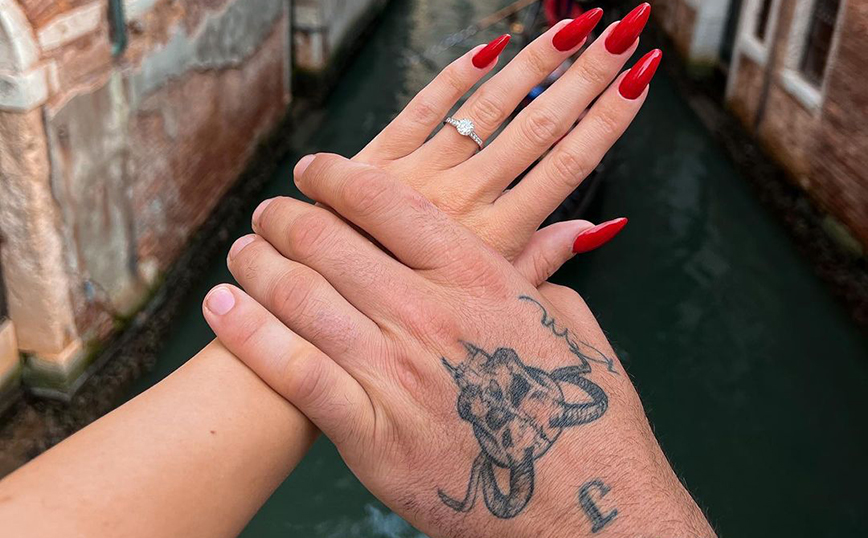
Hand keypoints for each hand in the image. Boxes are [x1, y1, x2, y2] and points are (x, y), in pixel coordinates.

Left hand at [203, 156, 713, 537]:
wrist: (586, 512)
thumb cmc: (585, 420)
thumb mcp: (573, 329)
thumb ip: (542, 275)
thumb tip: (552, 238)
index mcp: (480, 278)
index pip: (387, 203)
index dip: (337, 177)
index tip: (314, 170)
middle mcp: (429, 314)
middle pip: (328, 241)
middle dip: (286, 217)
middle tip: (270, 214)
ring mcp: (394, 373)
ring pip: (300, 297)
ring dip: (257, 265)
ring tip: (241, 251)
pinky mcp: (369, 433)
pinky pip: (291, 370)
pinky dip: (247, 332)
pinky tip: (221, 306)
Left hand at [349, 4, 658, 280]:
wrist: (329, 305)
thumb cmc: (416, 308)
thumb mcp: (486, 302)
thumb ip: (541, 259)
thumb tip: (600, 229)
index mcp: (495, 239)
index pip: (566, 167)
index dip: (608, 119)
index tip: (641, 78)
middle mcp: (462, 202)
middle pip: (537, 127)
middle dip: (588, 75)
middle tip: (626, 28)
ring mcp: (418, 177)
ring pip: (487, 108)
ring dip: (535, 62)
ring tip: (577, 24)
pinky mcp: (375, 160)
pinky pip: (421, 108)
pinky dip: (454, 75)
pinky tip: (493, 45)